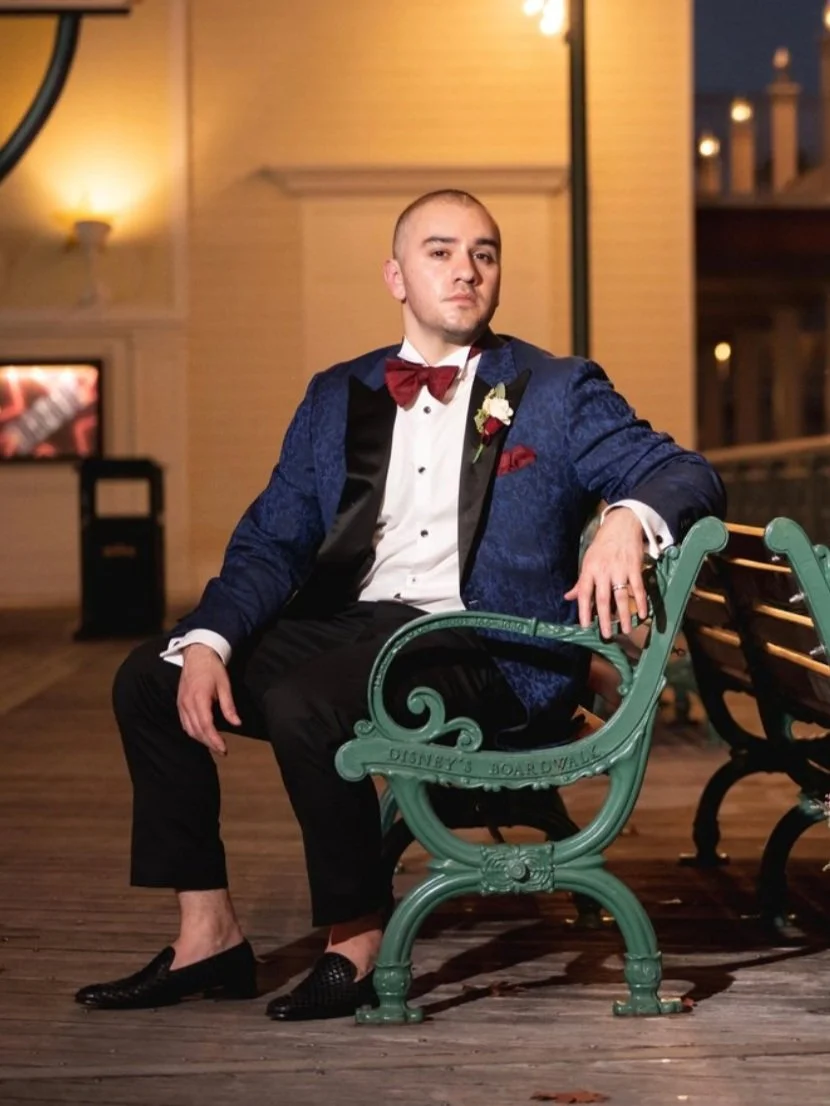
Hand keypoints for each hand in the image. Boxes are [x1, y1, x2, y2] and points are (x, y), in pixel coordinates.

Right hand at [177, 644, 240, 755]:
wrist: (197, 655)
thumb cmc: (213, 668)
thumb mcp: (225, 685)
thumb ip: (229, 706)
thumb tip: (237, 723)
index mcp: (199, 698)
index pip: (206, 725)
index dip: (214, 740)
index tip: (223, 748)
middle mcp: (187, 703)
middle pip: (197, 730)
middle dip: (209, 743)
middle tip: (222, 751)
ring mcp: (181, 704)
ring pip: (189, 729)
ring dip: (201, 739)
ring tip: (214, 745)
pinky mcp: (180, 703)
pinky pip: (184, 723)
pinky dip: (193, 732)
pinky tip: (202, 735)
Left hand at [564, 508, 648, 637]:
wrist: (622, 525)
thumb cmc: (602, 545)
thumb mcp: (588, 560)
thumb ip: (580, 581)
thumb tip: (568, 597)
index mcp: (589, 570)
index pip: (584, 593)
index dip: (583, 610)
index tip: (585, 625)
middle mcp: (603, 571)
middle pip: (602, 598)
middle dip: (604, 618)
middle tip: (607, 634)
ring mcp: (620, 569)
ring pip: (621, 596)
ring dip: (623, 614)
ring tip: (626, 629)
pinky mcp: (634, 567)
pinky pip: (638, 588)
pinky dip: (640, 601)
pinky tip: (642, 614)